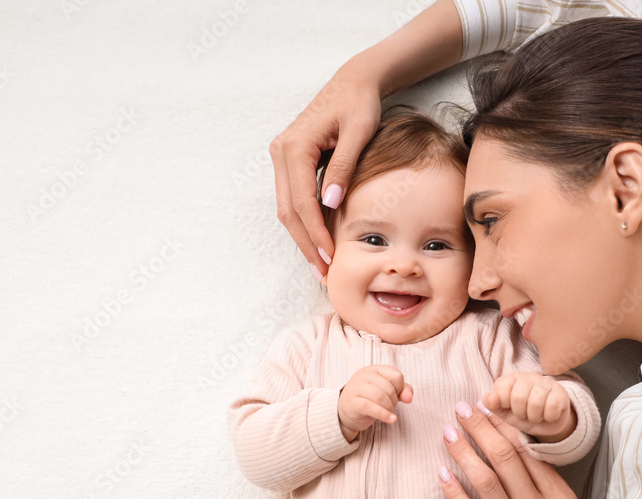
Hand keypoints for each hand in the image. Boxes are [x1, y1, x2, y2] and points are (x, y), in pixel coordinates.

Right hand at [269, 1, 462, 275]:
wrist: (354, 82)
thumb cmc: (360, 104)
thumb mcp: (359, 133)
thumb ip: (345, 167)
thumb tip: (330, 203)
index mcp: (295, 146)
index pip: (302, 201)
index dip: (315, 232)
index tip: (330, 256)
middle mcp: (281, 152)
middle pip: (288, 210)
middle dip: (306, 244)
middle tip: (324, 273)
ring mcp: (281, 156)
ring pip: (286, 208)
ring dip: (303, 238)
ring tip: (321, 265)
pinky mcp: (289, 160)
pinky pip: (292, 199)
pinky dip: (304, 223)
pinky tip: (319, 241)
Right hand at [337, 365, 413, 441]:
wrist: (346, 412)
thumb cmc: (369, 399)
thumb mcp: (387, 392)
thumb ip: (402, 390)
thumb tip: (409, 398)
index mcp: (373, 370)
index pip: (396, 375)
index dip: (400, 388)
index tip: (395, 396)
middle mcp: (363, 376)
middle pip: (388, 387)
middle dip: (394, 401)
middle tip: (390, 407)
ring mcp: (356, 388)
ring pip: (380, 396)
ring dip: (389, 408)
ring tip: (388, 412)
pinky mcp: (353, 403)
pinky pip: (371, 407)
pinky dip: (384, 415)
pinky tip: (391, 419)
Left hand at [438, 403, 637, 498]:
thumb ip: (548, 486)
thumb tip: (524, 453)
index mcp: (558, 497)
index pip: (526, 451)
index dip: (502, 427)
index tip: (486, 409)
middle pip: (504, 457)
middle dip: (480, 428)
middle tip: (462, 408)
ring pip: (485, 479)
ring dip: (463, 451)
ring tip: (448, 431)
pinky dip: (455, 491)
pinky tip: (442, 473)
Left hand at [482, 372, 575, 441]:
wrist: (546, 423)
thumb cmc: (522, 414)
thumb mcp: (504, 412)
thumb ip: (492, 404)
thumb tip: (487, 398)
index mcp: (510, 380)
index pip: (501, 389)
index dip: (505, 404)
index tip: (510, 408)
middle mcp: (527, 377)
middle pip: (518, 397)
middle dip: (521, 413)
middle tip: (525, 414)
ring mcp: (545, 382)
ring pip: (536, 402)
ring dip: (535, 416)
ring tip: (536, 415)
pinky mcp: (561, 392)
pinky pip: (552, 406)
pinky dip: (549, 416)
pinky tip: (548, 414)